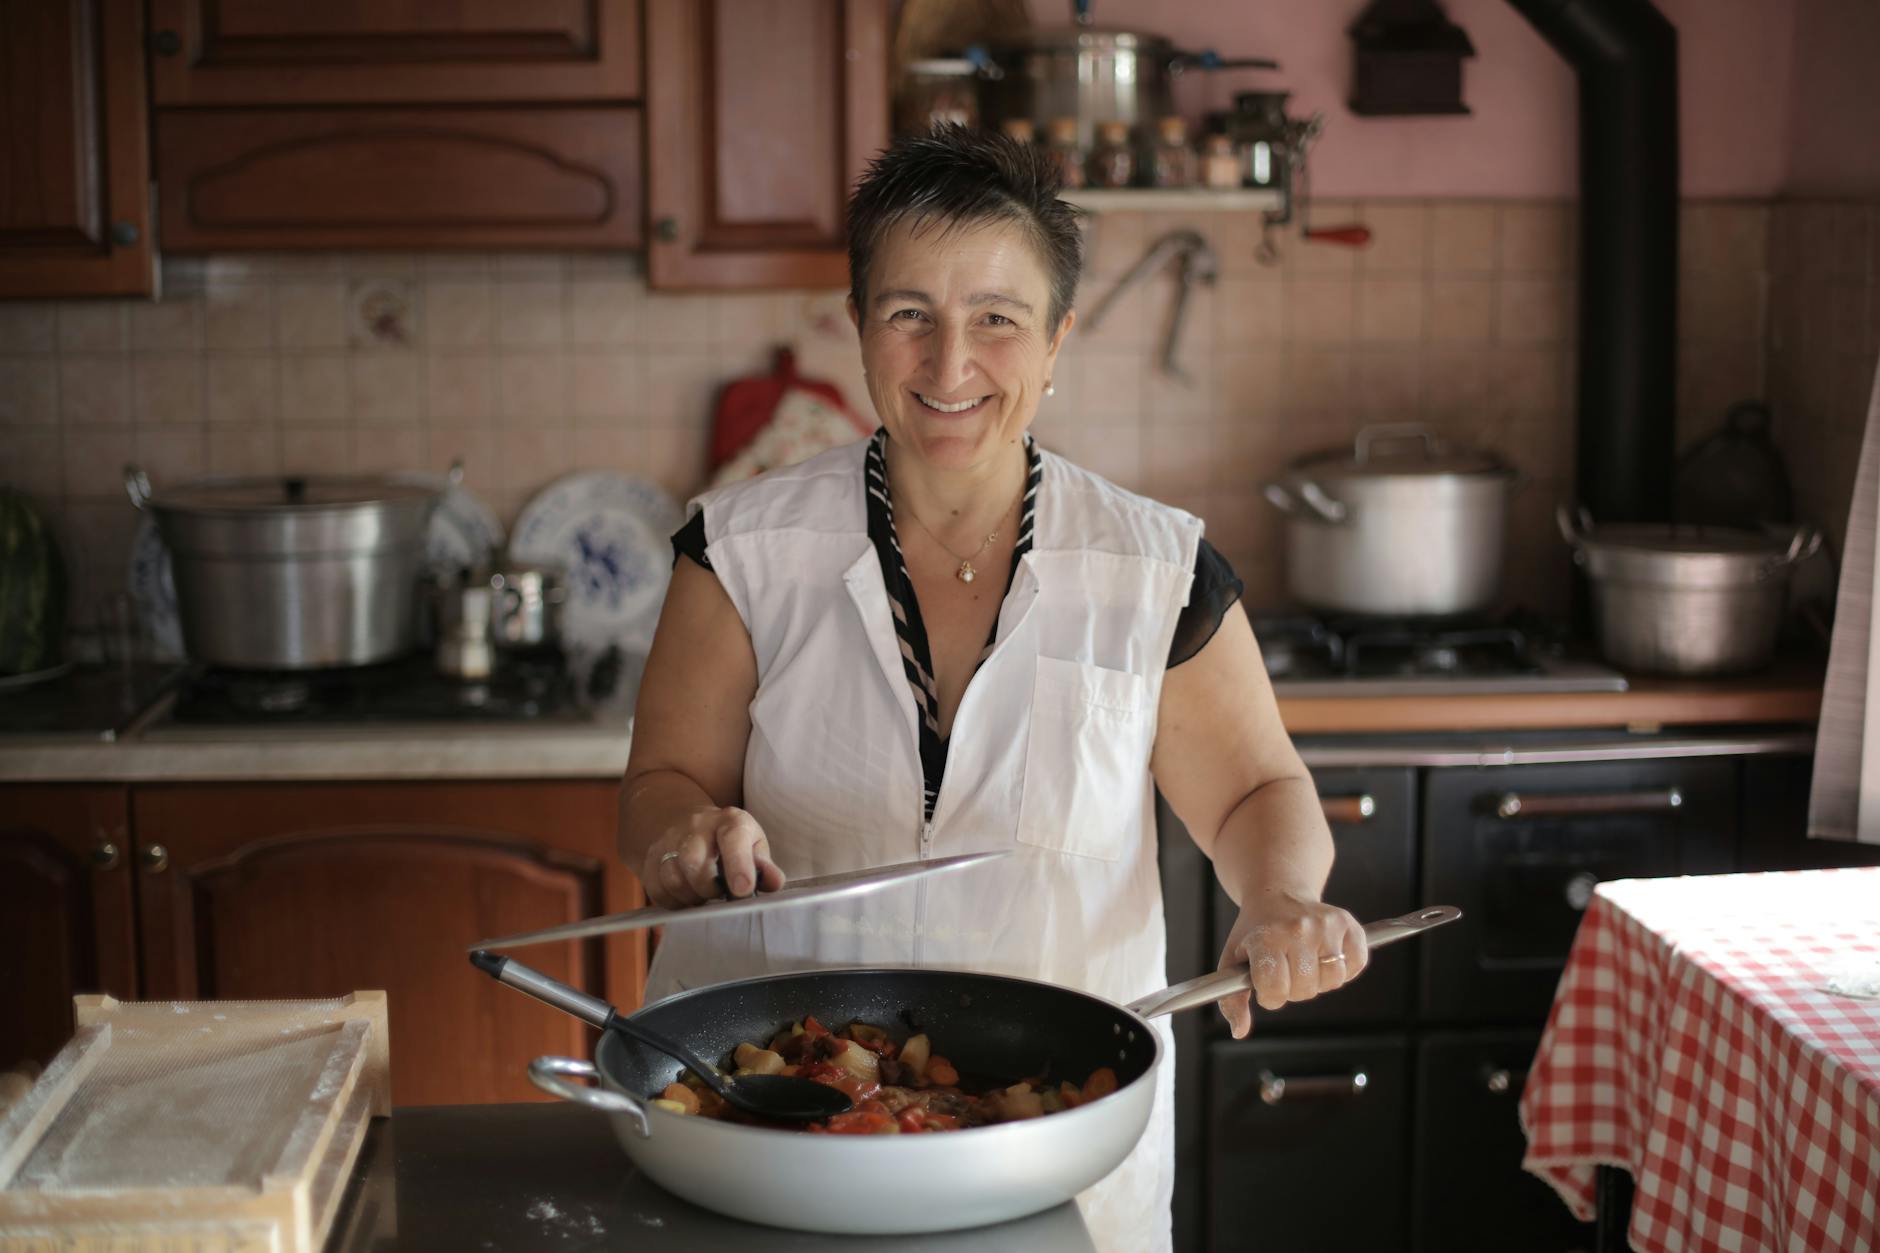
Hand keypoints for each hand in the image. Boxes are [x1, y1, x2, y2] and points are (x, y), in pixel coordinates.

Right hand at [641, 806, 784, 908]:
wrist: (687, 822)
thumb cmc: (730, 842)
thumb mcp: (753, 845)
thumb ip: (764, 866)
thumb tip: (775, 882)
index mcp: (729, 821)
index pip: (733, 839)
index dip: (738, 866)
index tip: (743, 890)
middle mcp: (696, 827)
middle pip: (693, 862)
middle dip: (709, 888)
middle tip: (720, 894)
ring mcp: (669, 842)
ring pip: (673, 879)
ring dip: (691, 897)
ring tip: (704, 895)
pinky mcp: (651, 860)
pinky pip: (657, 891)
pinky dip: (674, 902)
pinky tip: (688, 897)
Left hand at [1216, 891, 1367, 1038]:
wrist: (1277, 894)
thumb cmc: (1255, 933)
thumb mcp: (1232, 961)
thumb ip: (1232, 1001)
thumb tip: (1240, 1031)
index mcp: (1266, 938)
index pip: (1275, 988)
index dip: (1270, 996)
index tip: (1266, 986)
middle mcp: (1298, 929)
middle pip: (1306, 988)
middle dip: (1294, 989)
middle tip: (1285, 971)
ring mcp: (1326, 925)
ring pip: (1333, 980)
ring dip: (1319, 981)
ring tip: (1305, 963)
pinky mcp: (1349, 924)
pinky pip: (1356, 964)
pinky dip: (1344, 969)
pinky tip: (1325, 956)